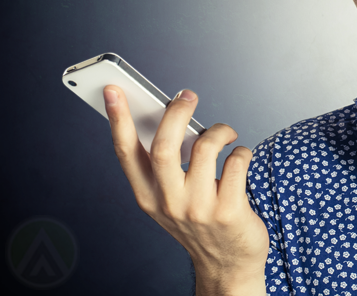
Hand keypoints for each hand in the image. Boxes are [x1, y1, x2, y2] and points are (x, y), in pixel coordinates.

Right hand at [103, 86, 267, 295]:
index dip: (118, 120)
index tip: (114, 91)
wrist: (229, 266)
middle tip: (187, 96)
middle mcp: (169, 203)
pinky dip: (242, 150)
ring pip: (206, 147)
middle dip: (176, 112)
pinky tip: (240, 156)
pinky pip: (237, 160)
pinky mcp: (229, 211)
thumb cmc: (202, 222)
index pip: (126, 153)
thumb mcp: (172, 199)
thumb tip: (172, 116)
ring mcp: (199, 209)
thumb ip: (168, 166)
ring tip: (226, 134)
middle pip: (164, 146)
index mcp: (148, 197)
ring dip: (220, 130)